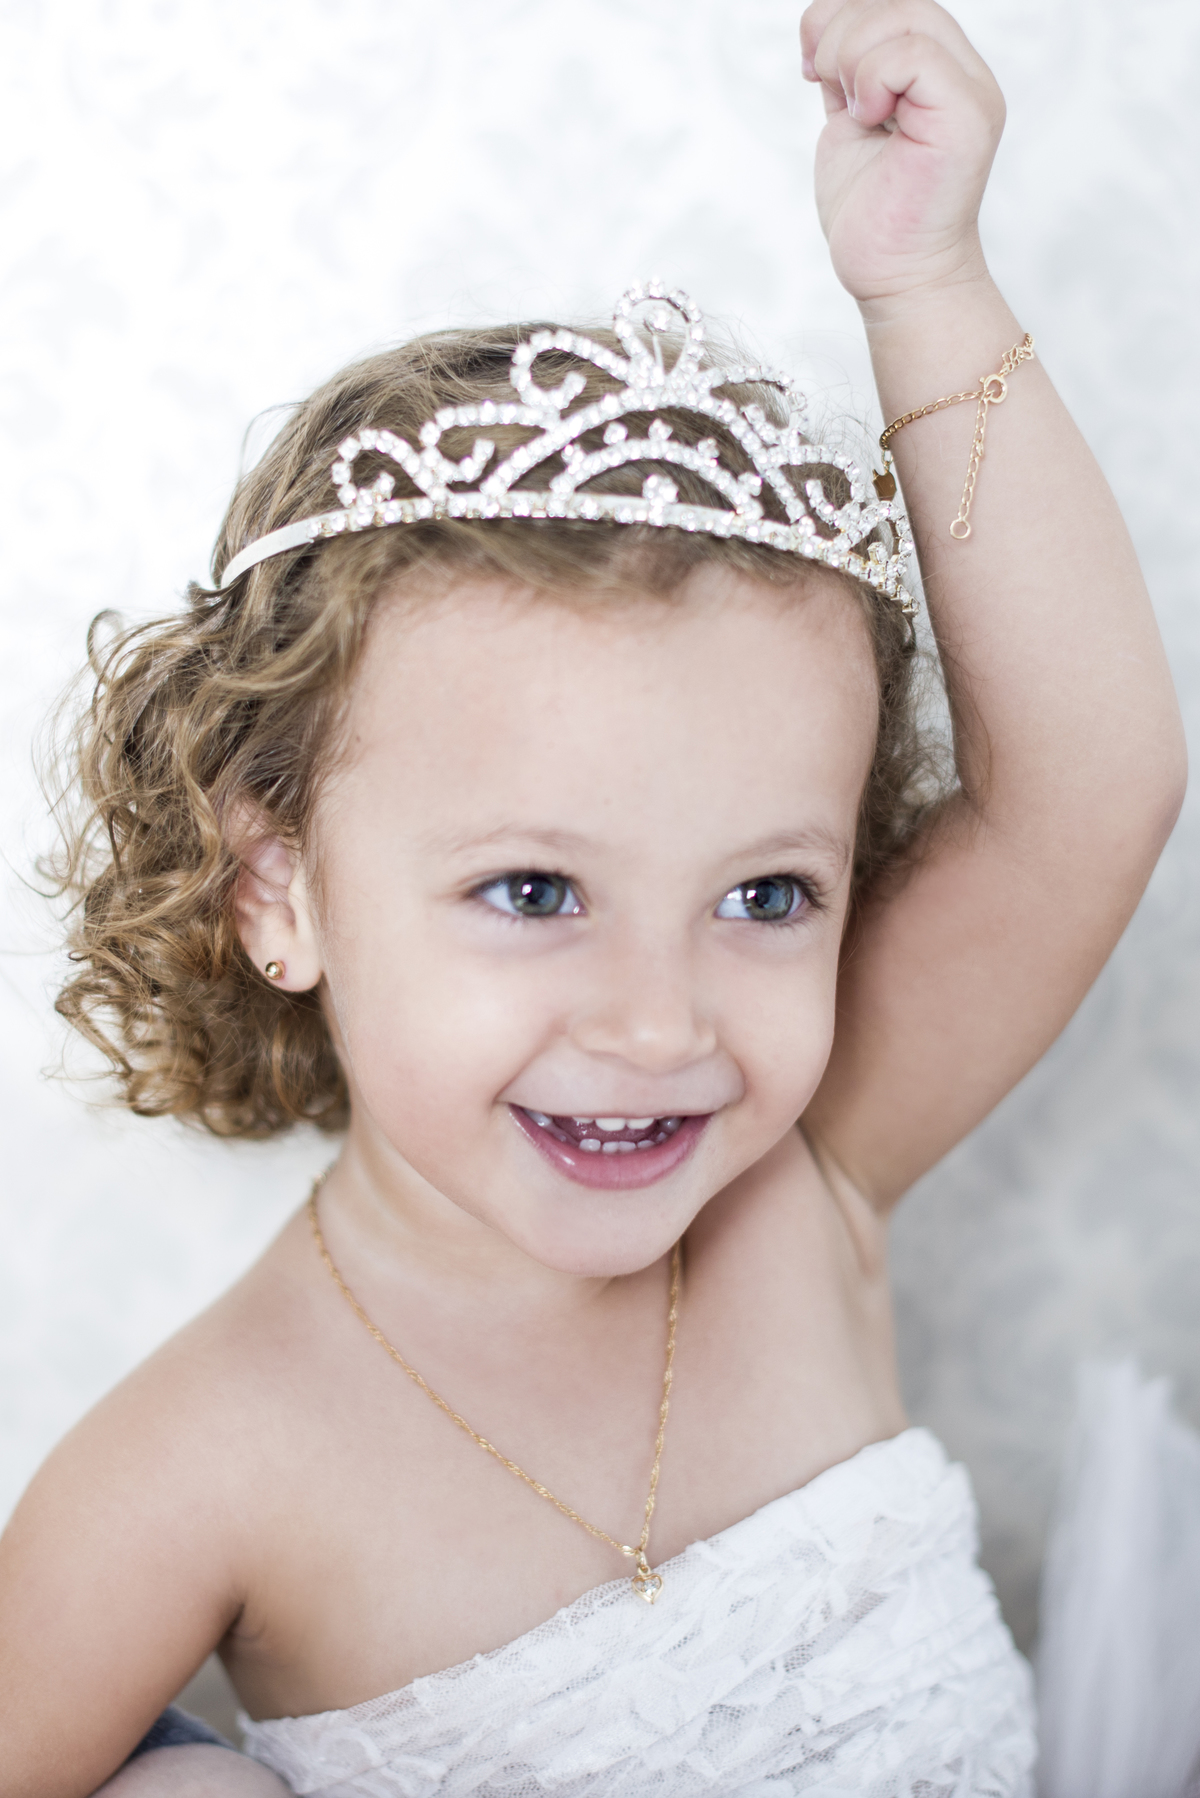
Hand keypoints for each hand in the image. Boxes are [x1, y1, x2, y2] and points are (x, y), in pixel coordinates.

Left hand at [800, 0, 1004, 310]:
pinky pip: (912, 54)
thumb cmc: (874, 218)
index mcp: (940, 74)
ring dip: (851, 56)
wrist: (895, 279)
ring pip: (905, 17)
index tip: (811, 68)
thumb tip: (823, 28)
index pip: (895, 6)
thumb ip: (850, 73)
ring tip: (851, 111)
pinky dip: (871, 79)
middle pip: (899, 3)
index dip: (840, 16)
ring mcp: (970, 93)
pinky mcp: (966, 115)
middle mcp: (964, 76)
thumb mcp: (850, 124)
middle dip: (840, 32)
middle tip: (824, 85)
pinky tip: (866, 120)